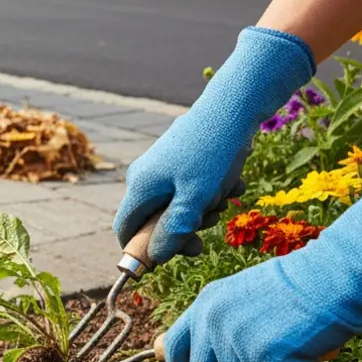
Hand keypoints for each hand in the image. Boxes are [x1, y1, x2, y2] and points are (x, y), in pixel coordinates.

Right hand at [114, 27, 314, 263]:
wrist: (235, 105)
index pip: (126, 230)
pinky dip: (212, 191)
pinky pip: (192, 187)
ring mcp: (164, 166)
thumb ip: (174, 230)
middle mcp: (146, 176)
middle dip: (184, 227)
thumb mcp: (195, 199)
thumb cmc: (212, 153)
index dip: (142, 250)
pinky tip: (232, 181)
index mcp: (140, 187)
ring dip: (204, 209)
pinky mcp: (183, 159)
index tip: (171, 257)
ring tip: (226, 197)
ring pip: (178, 204)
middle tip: (210, 225)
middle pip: (156, 220)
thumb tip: (156, 257)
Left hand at [163, 183, 361, 361]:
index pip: (172, 348)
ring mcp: (235, 343)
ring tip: (288, 345)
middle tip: (261, 359)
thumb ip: (204, 325)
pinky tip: (305, 352)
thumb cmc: (295, 286)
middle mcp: (212, 323)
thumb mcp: (237, 296)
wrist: (333, 276)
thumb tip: (157, 354)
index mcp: (205, 304)